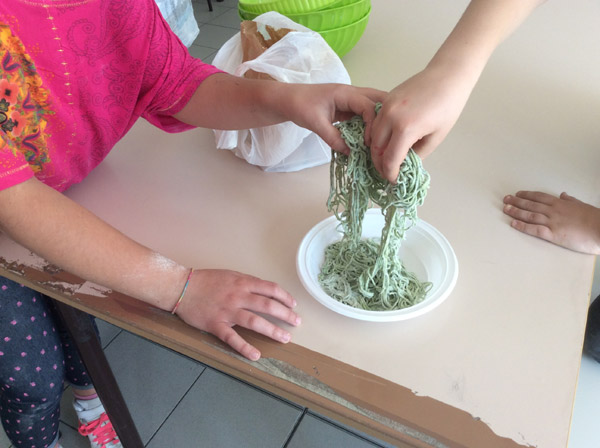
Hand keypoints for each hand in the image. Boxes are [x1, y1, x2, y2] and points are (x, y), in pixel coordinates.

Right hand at [175, 269, 300, 360]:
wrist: (182, 287)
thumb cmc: (206, 280)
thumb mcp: (230, 275)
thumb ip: (247, 283)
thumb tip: (265, 291)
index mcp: (242, 282)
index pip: (270, 289)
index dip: (285, 297)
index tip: (293, 304)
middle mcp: (238, 296)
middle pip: (267, 305)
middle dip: (285, 314)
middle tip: (297, 322)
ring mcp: (227, 312)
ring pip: (255, 321)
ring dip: (272, 330)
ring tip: (285, 338)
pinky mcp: (216, 325)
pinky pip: (232, 338)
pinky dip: (245, 347)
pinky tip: (256, 355)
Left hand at [283, 83, 385, 154]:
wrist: (287, 100)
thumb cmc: (300, 106)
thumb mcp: (316, 124)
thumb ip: (334, 139)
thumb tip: (351, 153)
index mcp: (345, 93)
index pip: (368, 106)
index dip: (372, 125)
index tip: (368, 142)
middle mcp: (352, 93)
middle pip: (378, 99)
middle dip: (385, 116)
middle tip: (388, 136)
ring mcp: (351, 100)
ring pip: (373, 106)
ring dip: (378, 120)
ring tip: (382, 138)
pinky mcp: (347, 107)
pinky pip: (364, 114)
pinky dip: (369, 124)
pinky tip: (370, 138)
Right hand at [368, 66, 472, 181]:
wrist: (447, 77)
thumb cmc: (447, 106)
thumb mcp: (435, 137)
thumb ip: (418, 154)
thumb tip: (405, 164)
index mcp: (406, 129)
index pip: (390, 159)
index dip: (390, 173)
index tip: (394, 180)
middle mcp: (391, 117)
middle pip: (376, 149)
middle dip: (380, 164)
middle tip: (388, 172)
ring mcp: (386, 107)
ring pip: (372, 136)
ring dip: (377, 150)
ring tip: (387, 158)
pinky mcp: (386, 100)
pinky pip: (376, 122)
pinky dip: (378, 135)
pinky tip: (387, 141)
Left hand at [503, 191, 599, 253]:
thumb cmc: (595, 218)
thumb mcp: (582, 205)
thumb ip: (571, 200)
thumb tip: (564, 195)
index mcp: (561, 203)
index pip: (539, 197)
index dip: (527, 194)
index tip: (518, 193)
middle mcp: (554, 211)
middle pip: (531, 204)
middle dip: (517, 201)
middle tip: (505, 199)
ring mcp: (552, 222)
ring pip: (530, 215)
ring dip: (516, 212)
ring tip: (506, 209)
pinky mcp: (553, 234)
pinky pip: (534, 229)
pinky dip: (522, 226)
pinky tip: (513, 224)